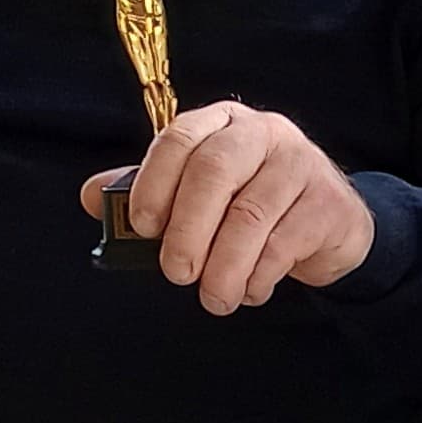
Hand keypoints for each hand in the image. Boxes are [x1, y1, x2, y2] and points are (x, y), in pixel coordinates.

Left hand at [80, 100, 375, 314]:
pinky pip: (284, 243)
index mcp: (222, 124)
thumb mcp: (199, 194)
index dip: (154, 183)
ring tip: (214, 299)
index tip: (142, 227)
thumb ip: (148, 193)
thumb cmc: (252, 205)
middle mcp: (263, 133)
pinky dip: (258, 277)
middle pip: (215, 171)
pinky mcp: (328, 202)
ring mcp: (301, 164)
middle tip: (175, 273)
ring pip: (250, 215)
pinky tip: (249, 291)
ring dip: (224, 267)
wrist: (330, 223)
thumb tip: (91, 197)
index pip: (180, 138)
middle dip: (187, 229)